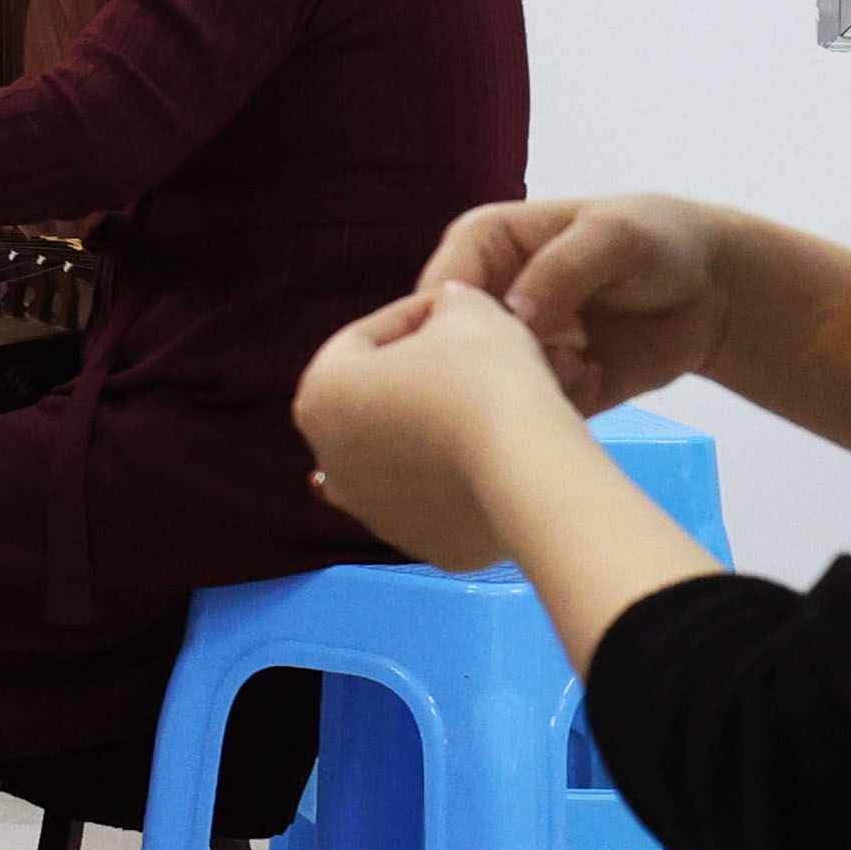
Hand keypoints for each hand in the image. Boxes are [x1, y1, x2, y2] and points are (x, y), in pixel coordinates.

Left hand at [294, 283, 575, 572]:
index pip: (364, 339)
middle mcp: (330, 461)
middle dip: (418, 378)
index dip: (414, 316)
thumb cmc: (483, 375)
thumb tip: (446, 311)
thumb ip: (446, 303)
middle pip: (376, 403)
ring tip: (487, 411)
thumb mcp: (467, 310)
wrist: (529, 466)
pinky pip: (438, 501)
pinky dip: (457, 481)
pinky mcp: (424, 546)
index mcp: (321, 396)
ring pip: (403, 458)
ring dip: (434, 432)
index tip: (457, 311)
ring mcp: (374, 513)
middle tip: (473, 360)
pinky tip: (493, 461)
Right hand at [419, 194, 727, 412]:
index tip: (490, 340)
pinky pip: (528, 413)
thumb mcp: (612, 235)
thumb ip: (560, 268)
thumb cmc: (656, 241)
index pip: (440, 285)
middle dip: (492, 359)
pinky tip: (594, 379)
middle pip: (451, 345)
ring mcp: (514, 349)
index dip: (447, 317)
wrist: (711, 293)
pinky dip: (559, 404)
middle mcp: (487, 300)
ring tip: (581, 364)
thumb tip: (514, 312)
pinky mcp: (544, 390)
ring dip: (530, 383)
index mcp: (485, 247)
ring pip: (486, 385)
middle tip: (551, 355)